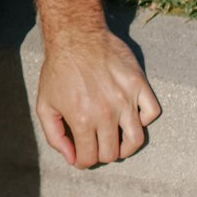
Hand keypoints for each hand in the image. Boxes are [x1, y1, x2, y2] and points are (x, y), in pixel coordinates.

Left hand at [35, 27, 161, 167]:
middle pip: (112, 153)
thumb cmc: (58, 69)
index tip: (81, 155)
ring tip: (116, 141)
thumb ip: (54, 135)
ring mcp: (126, 99)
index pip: (89, 157)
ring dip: (126, 147)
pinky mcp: (139, 85)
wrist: (76, 36)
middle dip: (101, 154)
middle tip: (96, 145)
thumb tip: (71, 158)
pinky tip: (130, 116)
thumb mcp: (45, 103)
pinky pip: (151, 113)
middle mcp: (106, 113)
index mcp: (82, 119)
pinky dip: (143, 120)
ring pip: (136, 140)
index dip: (83, 160)